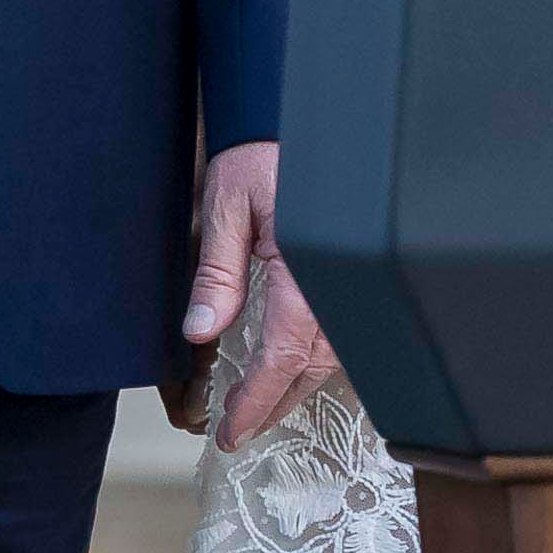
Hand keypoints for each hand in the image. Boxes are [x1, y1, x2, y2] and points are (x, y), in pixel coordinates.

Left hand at [169, 140, 338, 444]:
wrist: (308, 121)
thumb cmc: (265, 154)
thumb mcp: (228, 207)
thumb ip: (217, 272)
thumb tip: (201, 330)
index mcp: (309, 272)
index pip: (283, 356)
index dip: (257, 400)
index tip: (233, 431)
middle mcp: (338, 286)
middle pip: (312, 368)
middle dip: (275, 404)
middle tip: (238, 431)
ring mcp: (349, 283)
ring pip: (332, 357)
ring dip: (296, 385)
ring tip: (260, 407)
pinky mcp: (351, 276)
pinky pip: (342, 334)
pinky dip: (315, 359)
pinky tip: (292, 369)